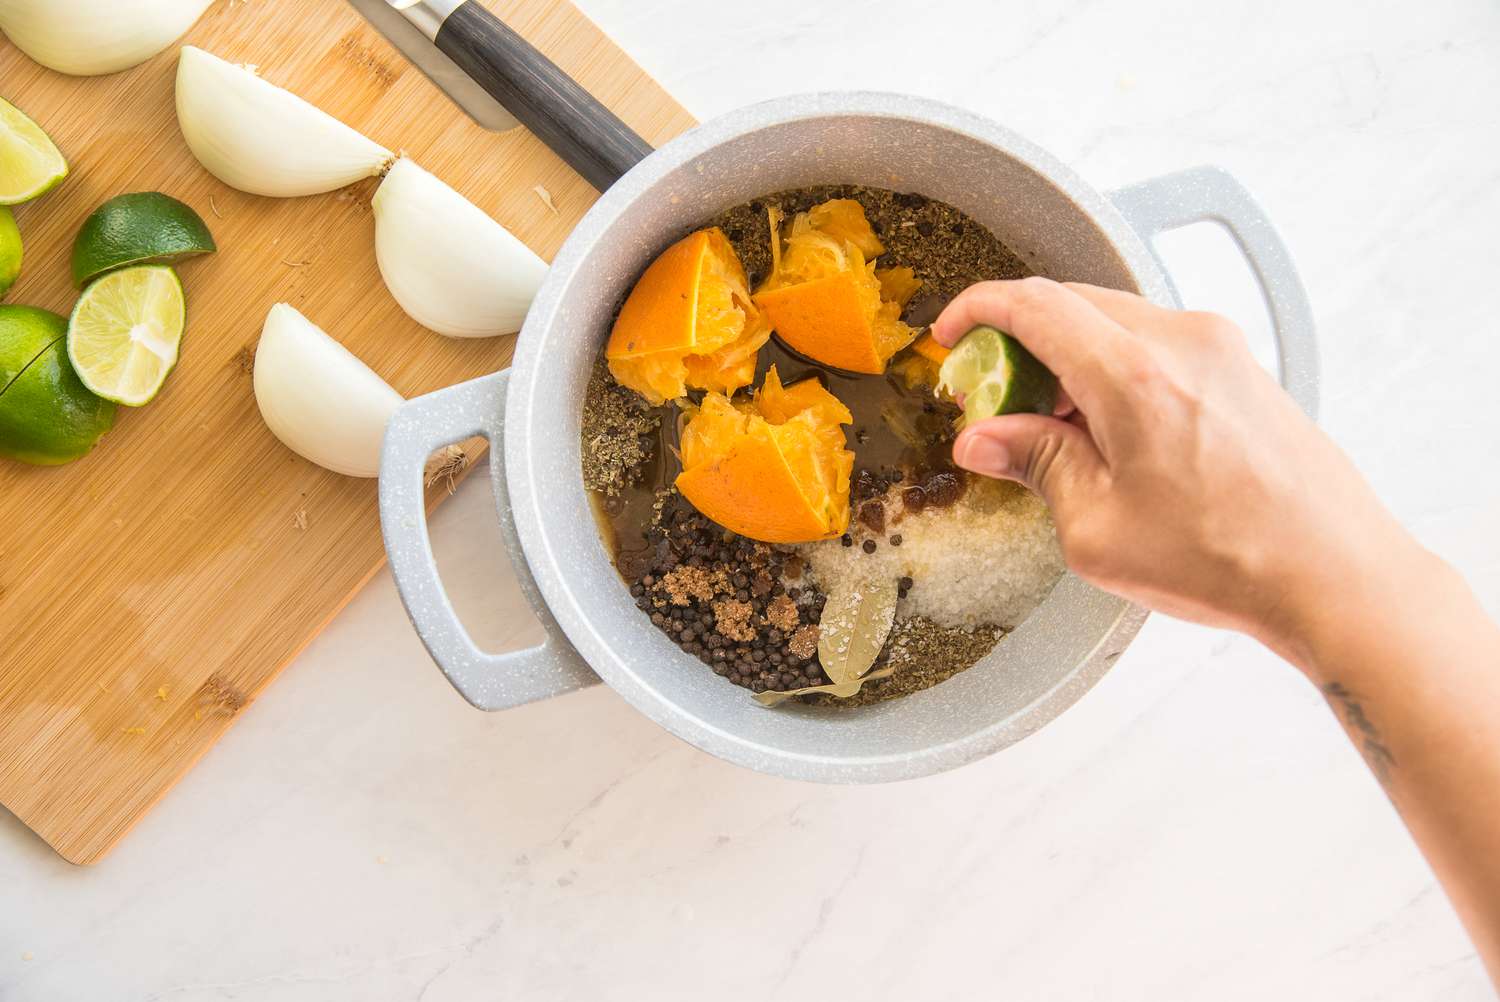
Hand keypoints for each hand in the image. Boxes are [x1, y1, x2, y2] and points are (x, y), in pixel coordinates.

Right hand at [932, 278, 1417, 663]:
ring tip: (1051, 430)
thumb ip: (1035, 465)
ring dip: (1068, 357)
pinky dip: (1114, 368)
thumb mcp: (1097, 528)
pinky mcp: (1241, 368)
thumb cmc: (1225, 559)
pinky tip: (1107, 432)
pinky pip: (1156, 344)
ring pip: (1115, 322)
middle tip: (990, 398)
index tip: (950, 335)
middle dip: (1019, 341)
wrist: (1334, 574)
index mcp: (1132, 374)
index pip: (1034, 303)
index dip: (978, 310)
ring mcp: (1219, 349)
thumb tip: (983, 439)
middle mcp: (1180, 342)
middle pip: (1073, 303)